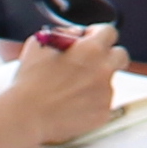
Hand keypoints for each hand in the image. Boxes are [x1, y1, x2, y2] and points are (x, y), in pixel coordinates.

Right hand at [0, 24, 130, 147]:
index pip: (110, 32)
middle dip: (109, 56)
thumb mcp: (41, 44)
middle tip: (92, 63)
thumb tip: (77, 35)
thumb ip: (64, 34)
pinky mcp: (102, 114)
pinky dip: (91, 103)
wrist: (25, 115)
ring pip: (108, 82)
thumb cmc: (29, 80)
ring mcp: (105, 94)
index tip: (90, 40)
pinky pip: (102, 103)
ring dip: (96, 82)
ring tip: (70, 91)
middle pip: (121, 56)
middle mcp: (104, 70)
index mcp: (91, 49)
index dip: (98, 34)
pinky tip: (72, 105)